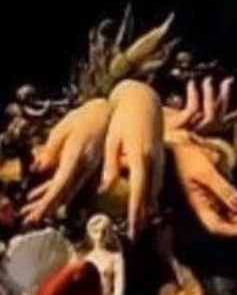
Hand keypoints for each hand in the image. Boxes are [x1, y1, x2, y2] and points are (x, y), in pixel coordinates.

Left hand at [21, 98, 110, 224]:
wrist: (111, 111)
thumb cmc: (86, 115)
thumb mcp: (63, 127)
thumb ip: (51, 148)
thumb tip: (39, 167)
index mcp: (79, 153)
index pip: (62, 182)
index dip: (49, 200)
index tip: (39, 213)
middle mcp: (86, 164)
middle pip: (66, 191)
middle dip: (48, 208)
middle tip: (31, 220)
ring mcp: (90, 167)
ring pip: (69, 190)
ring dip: (51, 203)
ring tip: (32, 213)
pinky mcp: (91, 167)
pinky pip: (73, 183)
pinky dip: (58, 192)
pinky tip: (44, 198)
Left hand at [99, 80, 164, 238]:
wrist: (143, 100)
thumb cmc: (124, 117)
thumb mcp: (112, 139)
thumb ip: (110, 164)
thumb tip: (105, 186)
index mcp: (140, 156)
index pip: (138, 190)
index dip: (135, 211)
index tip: (133, 227)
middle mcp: (153, 159)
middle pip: (150, 193)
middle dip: (143, 215)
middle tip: (137, 234)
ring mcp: (160, 157)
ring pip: (157, 187)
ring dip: (150, 206)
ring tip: (143, 224)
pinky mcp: (161, 155)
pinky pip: (159, 179)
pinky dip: (154, 194)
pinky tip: (150, 203)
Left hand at [163, 77, 236, 135]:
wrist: (139, 137)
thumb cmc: (156, 125)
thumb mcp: (176, 114)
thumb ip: (189, 110)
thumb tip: (196, 90)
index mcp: (202, 132)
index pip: (225, 124)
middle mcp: (199, 134)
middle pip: (220, 116)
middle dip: (224, 97)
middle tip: (227, 81)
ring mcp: (190, 131)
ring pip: (210, 114)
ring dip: (210, 95)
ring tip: (207, 80)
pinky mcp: (180, 126)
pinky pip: (194, 109)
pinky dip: (195, 95)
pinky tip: (191, 84)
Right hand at [168, 131, 236, 237]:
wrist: (174, 148)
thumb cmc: (186, 159)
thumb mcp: (207, 173)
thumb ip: (224, 190)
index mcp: (197, 208)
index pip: (219, 228)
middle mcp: (201, 210)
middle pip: (227, 224)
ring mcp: (206, 204)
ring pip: (229, 216)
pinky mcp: (211, 197)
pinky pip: (228, 206)